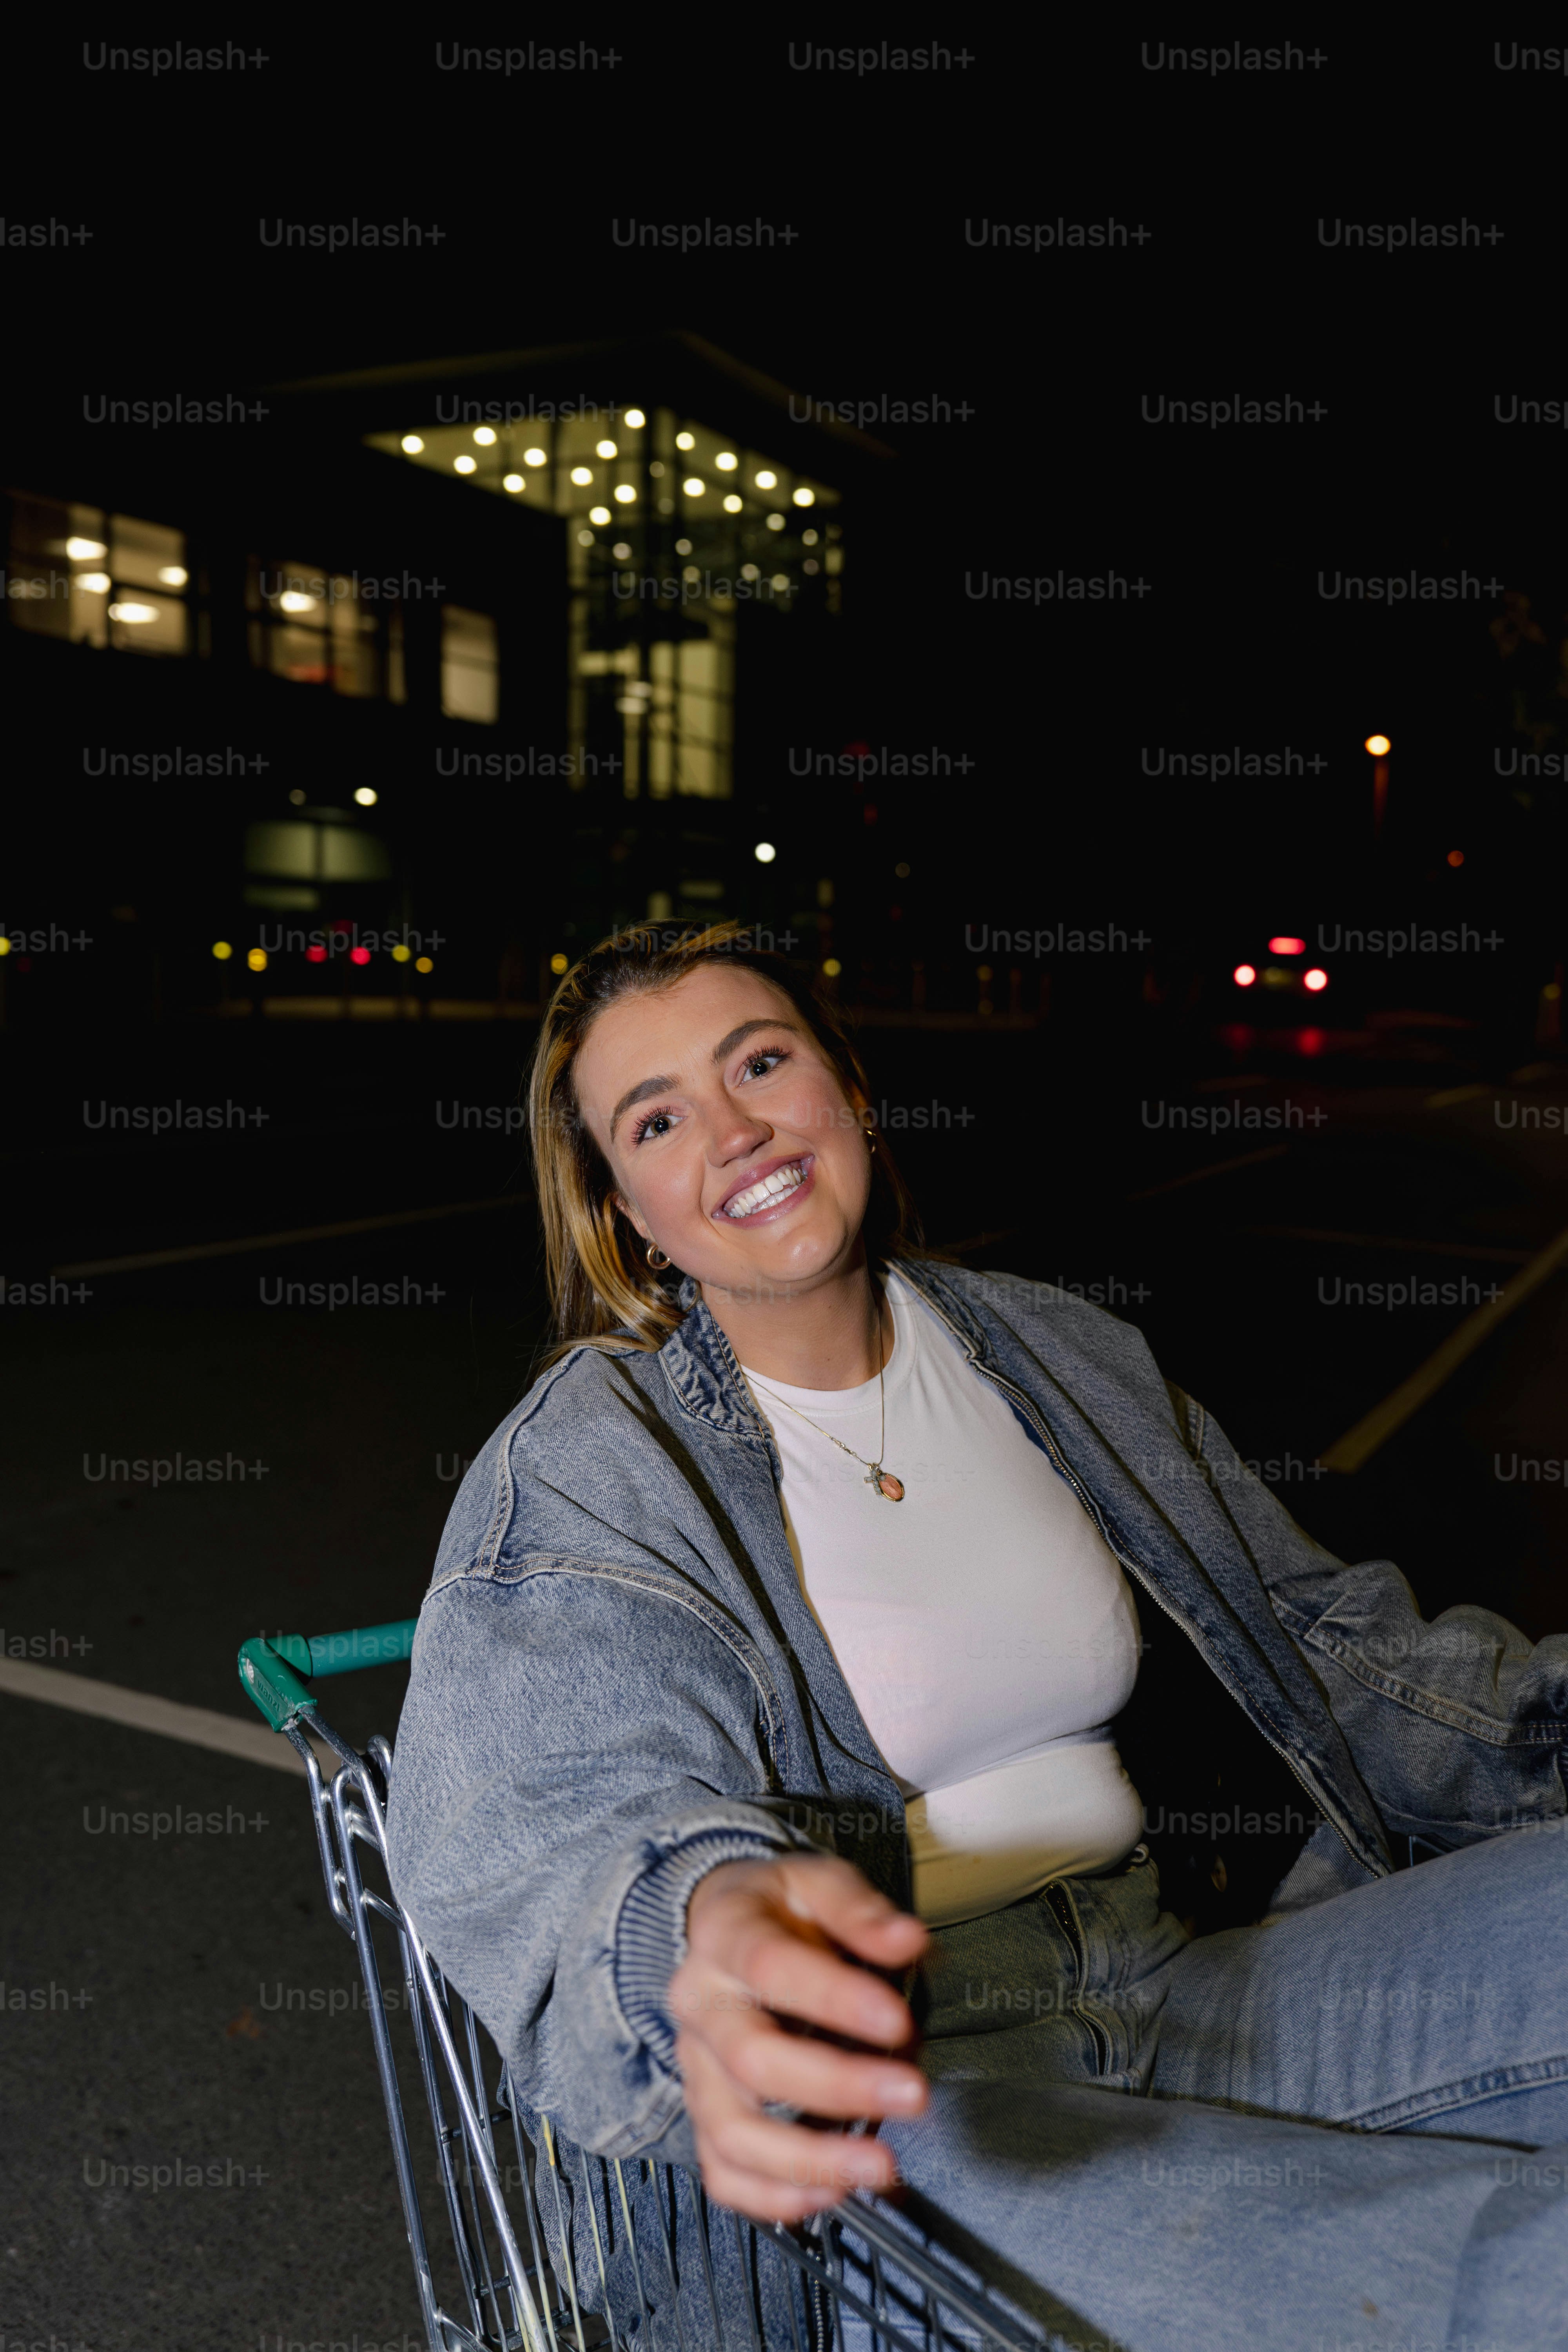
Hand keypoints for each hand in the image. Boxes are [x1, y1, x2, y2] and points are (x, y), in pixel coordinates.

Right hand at [668, 1851, 929, 2222]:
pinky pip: (723, 2172)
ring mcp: (698, 2069)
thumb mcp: (817, 1881)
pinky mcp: (706, 2115)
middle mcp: (703, 2008)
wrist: (719, 1928)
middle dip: (839, 2087)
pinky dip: (773, 2198)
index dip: (836, 1999)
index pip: (772, 1968)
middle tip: (912, 2094)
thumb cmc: (777, 1909)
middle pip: (755, 2060)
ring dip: (811, 2160)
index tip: (899, 2021)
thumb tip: (907, 1940)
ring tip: (880, 2166)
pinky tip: (829, 2193)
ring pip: (733, 2132)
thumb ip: (860, 1911)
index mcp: (726, 1937)